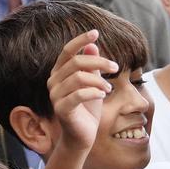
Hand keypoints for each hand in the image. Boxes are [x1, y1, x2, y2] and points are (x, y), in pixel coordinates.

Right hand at [46, 30, 118, 151]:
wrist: (82, 136)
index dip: (80, 40)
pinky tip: (103, 95)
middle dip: (99, 62)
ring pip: (79, 77)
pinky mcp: (62, 109)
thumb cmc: (87, 109)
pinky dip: (94, 92)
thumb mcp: (92, 84)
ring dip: (99, 80)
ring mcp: (55, 95)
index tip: (96, 32)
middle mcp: (53, 82)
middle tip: (115, 67)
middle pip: (77, 62)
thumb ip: (91, 66)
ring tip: (109, 89)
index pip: (67, 51)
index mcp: (59, 73)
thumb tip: (93, 46)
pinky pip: (79, 94)